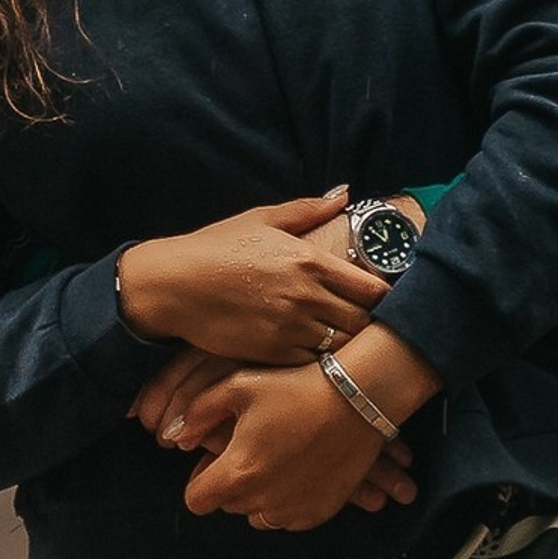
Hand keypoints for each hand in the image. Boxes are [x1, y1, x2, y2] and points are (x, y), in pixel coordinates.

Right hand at [116, 189, 385, 363]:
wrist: (173, 285)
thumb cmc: (217, 247)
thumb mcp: (262, 218)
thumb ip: (309, 209)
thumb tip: (345, 193)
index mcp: (310, 260)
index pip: (372, 288)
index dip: (384, 297)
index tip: (383, 301)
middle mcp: (306, 295)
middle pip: (364, 322)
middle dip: (371, 326)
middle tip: (370, 329)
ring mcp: (289, 328)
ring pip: (342, 349)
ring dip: (348, 349)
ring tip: (347, 346)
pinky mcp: (271, 354)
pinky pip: (313, 366)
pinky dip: (320, 365)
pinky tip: (316, 358)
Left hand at [136, 352, 417, 512]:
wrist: (359, 397)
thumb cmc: (296, 386)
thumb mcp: (239, 386)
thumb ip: (197, 413)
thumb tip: (173, 437)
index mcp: (238, 472)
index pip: (196, 501)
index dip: (201, 479)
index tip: (215, 460)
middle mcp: (263, 501)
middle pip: (229, 505)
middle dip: (233, 482)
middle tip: (252, 447)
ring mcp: (293, 511)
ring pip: (259, 515)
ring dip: (260, 494)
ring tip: (278, 455)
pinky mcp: (319, 513)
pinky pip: (289, 517)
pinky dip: (289, 500)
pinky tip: (301, 465)